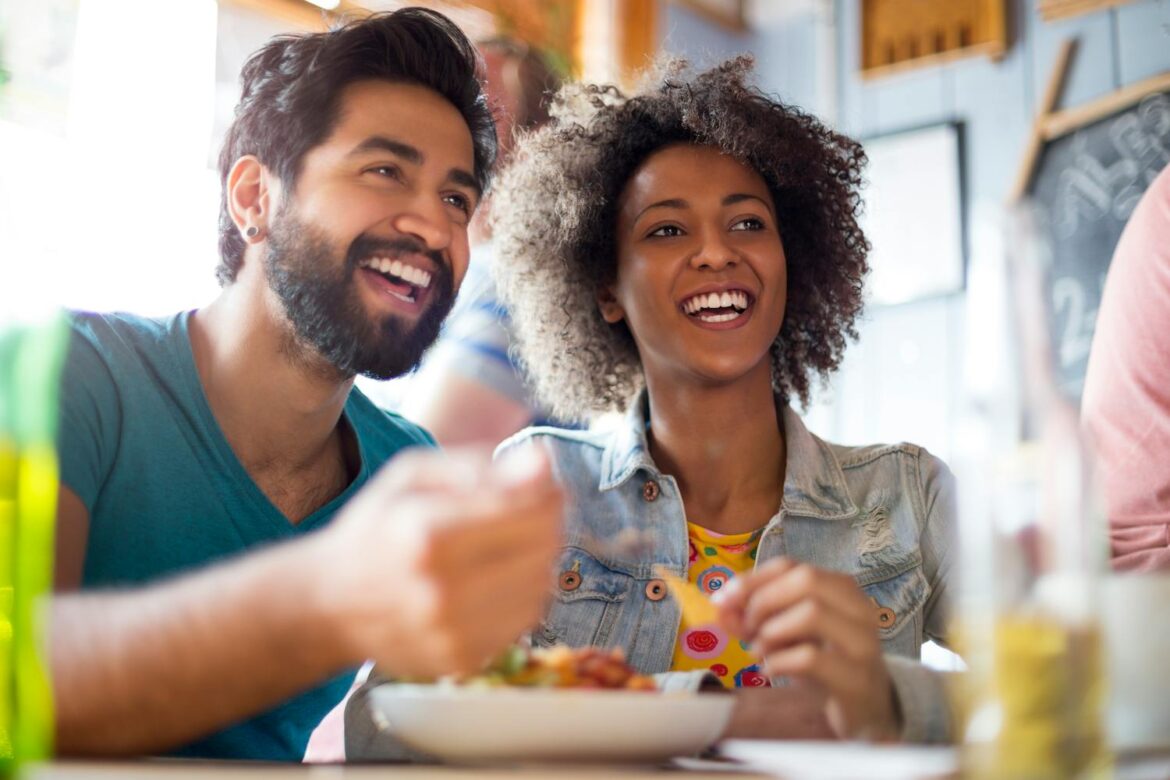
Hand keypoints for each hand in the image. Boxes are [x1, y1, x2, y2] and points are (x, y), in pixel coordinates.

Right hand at [317, 444, 563, 677]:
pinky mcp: (463, 661)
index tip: (545, 487)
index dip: (548, 494)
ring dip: (538, 560)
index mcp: (427, 533)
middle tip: (529, 514)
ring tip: (506, 547)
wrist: (331, 605)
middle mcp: (442, 589)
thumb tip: (543, 463)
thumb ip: (480, 466)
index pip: (527, 511)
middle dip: (547, 524)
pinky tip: (494, 581)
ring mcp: (453, 632)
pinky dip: (522, 595)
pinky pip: (524, 620)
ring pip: (540, 586)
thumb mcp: (413, 476)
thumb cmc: (376, 529)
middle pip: (542, 548)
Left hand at [715, 557, 900, 740]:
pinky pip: (810, 657)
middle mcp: (858, 608)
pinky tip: (770, 670)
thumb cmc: (826, 664)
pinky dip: (778, 662)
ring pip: (812, 612)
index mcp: (841, 589)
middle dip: (763, 601)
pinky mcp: (857, 677)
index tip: (722, 599)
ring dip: (771, 632)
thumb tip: (720, 606)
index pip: (791, 566)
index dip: (751, 579)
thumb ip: (754, 619)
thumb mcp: (787, 635)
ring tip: (759, 651)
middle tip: (747, 629)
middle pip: (806, 580)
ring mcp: (862, 642)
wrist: (869, 709)